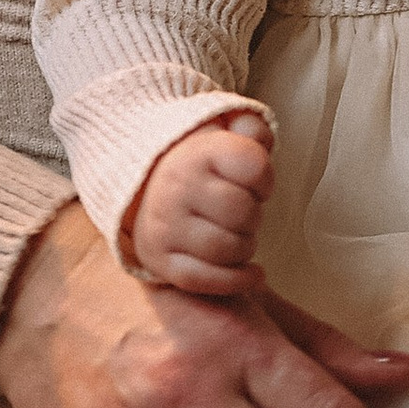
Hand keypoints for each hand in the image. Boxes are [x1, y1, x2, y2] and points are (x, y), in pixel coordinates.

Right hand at [128, 111, 274, 295]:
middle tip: (242, 211)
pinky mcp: (162, 261)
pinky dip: (237, 280)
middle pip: (245, 212)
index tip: (254, 182)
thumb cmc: (198, 166)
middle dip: (253, 215)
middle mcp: (176, 188)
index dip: (265, 179)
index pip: (255, 167)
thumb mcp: (224, 134)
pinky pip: (208, 280)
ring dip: (244, 246)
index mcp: (196, 153)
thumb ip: (250, 126)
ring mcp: (166, 227)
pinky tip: (250, 271)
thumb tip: (257, 136)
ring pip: (229, 249)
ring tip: (236, 234)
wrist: (144, 189)